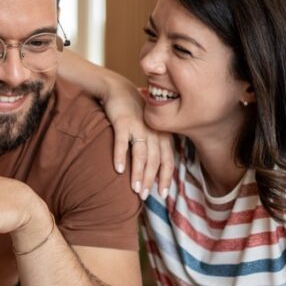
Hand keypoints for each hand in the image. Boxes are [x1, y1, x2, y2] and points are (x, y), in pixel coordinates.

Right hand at [102, 82, 174, 199]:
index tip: (163, 194)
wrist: (119, 89)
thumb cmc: (135, 114)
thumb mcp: (150, 129)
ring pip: (141, 154)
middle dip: (150, 180)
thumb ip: (154, 147)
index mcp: (162, 135)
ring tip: (134, 189)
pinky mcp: (123, 122)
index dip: (166, 178)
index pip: (167, 160)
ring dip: (138, 173)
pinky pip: (122, 142)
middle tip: (144, 196)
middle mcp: (153, 132)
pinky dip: (120, 156)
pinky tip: (117, 169)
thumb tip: (154, 172)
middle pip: (155, 160)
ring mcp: (138, 127)